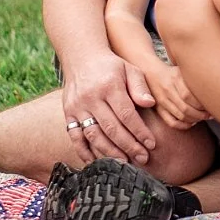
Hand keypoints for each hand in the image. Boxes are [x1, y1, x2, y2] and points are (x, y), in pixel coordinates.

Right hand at [62, 51, 160, 165]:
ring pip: (93, 135)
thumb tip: (149, 103)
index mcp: (108, 86)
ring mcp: (76, 107)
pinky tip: (96, 162)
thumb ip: (140, 86)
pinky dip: (84, 151)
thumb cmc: (112, 66)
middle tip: (143, 158)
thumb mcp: (130, 69)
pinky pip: (75, 136)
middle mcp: (90, 97)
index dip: (140, 131)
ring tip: (124, 162)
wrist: (81, 57)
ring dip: (109, 152)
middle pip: (111, 128)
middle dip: (128, 146)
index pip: (126, 114)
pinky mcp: (68, 113)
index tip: (151, 144)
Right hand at [146, 60, 210, 133]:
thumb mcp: (183, 70)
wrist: (150, 73)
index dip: (202, 104)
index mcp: (175, 78)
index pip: (190, 95)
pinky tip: (192, 122)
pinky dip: (184, 125)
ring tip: (202, 117)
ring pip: (181, 116)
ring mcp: (162, 101)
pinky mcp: (159, 109)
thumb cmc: (173, 73)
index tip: (211, 104)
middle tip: (210, 114)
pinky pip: (172, 122)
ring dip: (195, 120)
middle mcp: (167, 90)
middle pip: (186, 108)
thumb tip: (216, 88)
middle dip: (201, 114)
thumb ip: (196, 77)